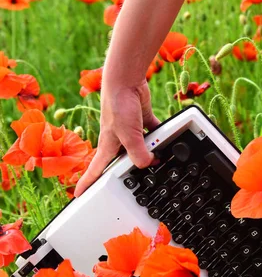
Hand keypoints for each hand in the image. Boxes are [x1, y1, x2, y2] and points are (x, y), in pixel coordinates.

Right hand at [74, 77, 159, 196]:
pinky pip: (153, 133)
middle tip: (131, 185)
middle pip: (120, 162)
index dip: (85, 184)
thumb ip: (138, 154)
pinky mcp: (141, 120)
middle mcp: (117, 140)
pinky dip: (161, 137)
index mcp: (107, 146)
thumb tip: (149, 164)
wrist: (126, 80)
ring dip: (148, 154)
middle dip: (125, 173)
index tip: (78, 196)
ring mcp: (129, 130)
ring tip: (157, 162)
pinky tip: (169, 141)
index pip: (94, 171)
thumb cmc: (118, 105)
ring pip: (139, 148)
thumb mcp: (128, 136)